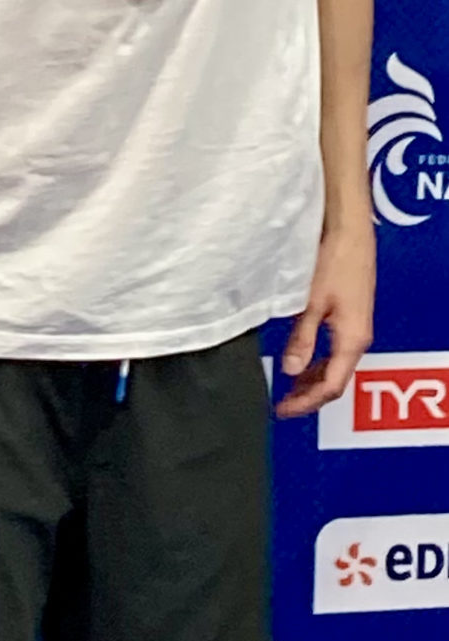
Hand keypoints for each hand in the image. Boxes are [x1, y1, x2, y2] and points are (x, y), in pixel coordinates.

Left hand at [275, 223, 375, 415]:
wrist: (349, 230)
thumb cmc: (334, 260)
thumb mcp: (311, 303)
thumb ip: (302, 338)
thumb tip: (291, 370)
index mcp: (352, 339)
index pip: (330, 386)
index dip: (306, 403)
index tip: (283, 410)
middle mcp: (358, 337)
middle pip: (335, 380)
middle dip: (309, 395)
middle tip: (283, 405)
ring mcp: (355, 326)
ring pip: (335, 365)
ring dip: (312, 379)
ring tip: (288, 388)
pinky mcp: (349, 314)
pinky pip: (335, 349)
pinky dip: (317, 360)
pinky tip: (300, 358)